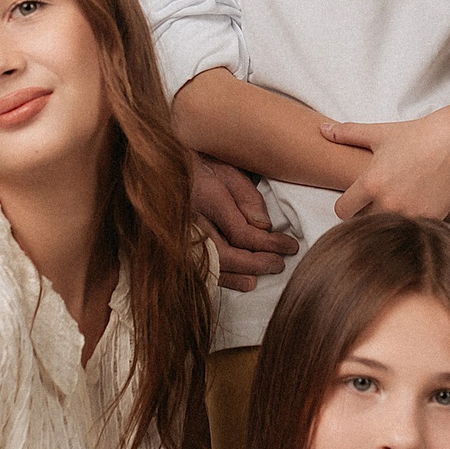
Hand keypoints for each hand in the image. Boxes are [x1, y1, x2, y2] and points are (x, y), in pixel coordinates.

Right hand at [188, 154, 298, 292]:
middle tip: (280, 263)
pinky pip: (202, 269)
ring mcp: (180, 236)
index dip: (268, 243)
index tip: (289, 246)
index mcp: (204, 196)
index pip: (240, 232)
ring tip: (268, 270)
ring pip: (213, 266)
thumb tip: (263, 226)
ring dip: (244, 274)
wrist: (160, 171)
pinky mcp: (177, 246)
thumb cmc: (197, 166)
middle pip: (226, 254)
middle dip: (257, 262)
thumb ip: (246, 196)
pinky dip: (226, 279)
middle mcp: (189, 221)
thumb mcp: (226, 169)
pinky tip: (247, 282)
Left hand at [322, 105, 449, 223]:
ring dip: (389, 223)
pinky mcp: (431, 220)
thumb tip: (321, 129)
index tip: (355, 201)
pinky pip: (413, 232)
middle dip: (367, 216)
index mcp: (371, 183)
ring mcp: (410, 214)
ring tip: (395, 209)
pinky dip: (412, 226)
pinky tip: (415, 211)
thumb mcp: (379, 134)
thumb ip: (347, 134)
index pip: (342, 211)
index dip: (346, 206)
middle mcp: (388, 203)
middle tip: (376, 205)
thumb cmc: (416, 135)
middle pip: (363, 225)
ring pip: (388, 231)